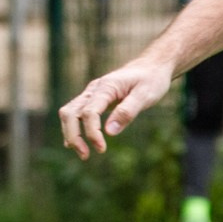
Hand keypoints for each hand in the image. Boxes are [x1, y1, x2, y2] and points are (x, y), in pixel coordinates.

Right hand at [59, 58, 173, 157]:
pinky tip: (78, 142)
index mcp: (106, 87)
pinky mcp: (94, 98)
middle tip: (86, 155)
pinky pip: (76, 113)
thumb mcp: (146, 95)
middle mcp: (93, 89)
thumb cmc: (151, 80)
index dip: (92, 132)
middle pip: (70, 113)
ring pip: (69, 113)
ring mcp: (91, 93)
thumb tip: (109, 132)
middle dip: (73, 135)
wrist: (152, 66)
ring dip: (71, 133)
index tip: (102, 149)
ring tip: (83, 153)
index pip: (90, 112)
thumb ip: (127, 112)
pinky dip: (74, 127)